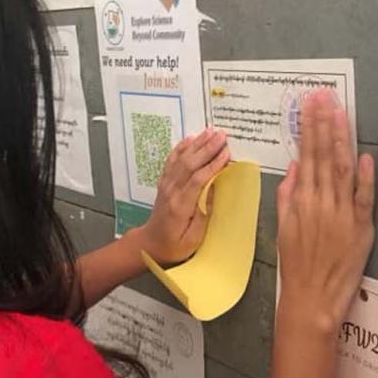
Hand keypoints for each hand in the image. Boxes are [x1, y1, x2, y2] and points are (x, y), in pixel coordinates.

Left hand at [136, 128, 230, 264]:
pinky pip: (172, 160)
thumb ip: (203, 215)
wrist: (150, 244)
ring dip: (197, 144)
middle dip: (207, 148)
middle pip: (189, 164)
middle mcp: (171, 191)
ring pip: (181, 159)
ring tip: (211, 132)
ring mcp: (166, 185)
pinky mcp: (164, 182)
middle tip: (222, 135)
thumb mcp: (193, 238)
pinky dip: (181, 148)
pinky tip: (190, 139)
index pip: (197, 179)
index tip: (226, 153)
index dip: (212, 164)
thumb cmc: (174, 245)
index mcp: (180, 206)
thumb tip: (213, 191)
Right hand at [276, 90, 374, 334]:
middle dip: (324, 124)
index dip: (310, 129)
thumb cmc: (295, 265)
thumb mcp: (283, 228)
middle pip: (323, 156)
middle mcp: (320, 203)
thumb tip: (294, 166)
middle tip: (325, 96)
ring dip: (342, 140)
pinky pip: (364, 199)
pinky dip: (366, 178)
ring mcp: (341, 214)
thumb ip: (287, 196)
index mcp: (300, 201)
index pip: (306, 156)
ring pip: (342, 170)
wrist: (311, 299)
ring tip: (341, 113)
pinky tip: (366, 157)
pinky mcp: (361, 229)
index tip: (311, 105)